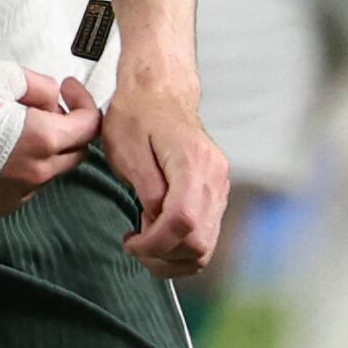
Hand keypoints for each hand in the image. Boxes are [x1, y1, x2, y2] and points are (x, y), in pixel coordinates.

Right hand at [0, 70, 103, 216]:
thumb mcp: (1, 76)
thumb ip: (42, 85)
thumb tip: (56, 101)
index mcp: (42, 139)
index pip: (90, 127)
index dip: (86, 103)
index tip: (69, 89)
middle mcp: (37, 173)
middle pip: (77, 153)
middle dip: (70, 128)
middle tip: (46, 108)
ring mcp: (19, 195)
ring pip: (52, 171)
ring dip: (46, 150)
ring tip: (15, 130)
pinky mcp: (1, 207)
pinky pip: (28, 187)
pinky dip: (25, 169)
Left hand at [91, 74, 227, 275]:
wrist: (160, 91)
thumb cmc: (138, 113)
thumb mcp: (127, 146)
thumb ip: (146, 186)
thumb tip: (155, 220)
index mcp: (193, 162)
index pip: (183, 221)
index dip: (155, 243)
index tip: (131, 243)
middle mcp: (215, 177)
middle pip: (199, 241)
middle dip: (163, 255)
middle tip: (134, 246)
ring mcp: (219, 186)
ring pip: (206, 245)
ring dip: (173, 257)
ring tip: (144, 243)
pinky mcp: (215, 192)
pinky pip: (206, 234)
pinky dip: (182, 246)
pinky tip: (158, 235)